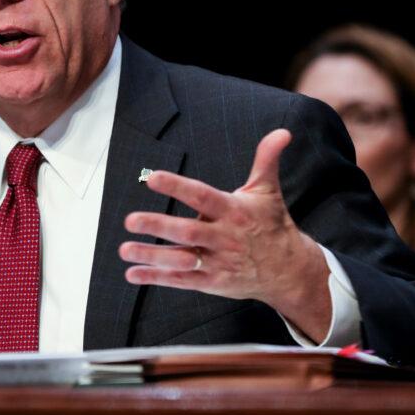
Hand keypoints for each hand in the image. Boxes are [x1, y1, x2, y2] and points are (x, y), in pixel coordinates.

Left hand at [118, 129, 331, 341]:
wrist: (289, 271)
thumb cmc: (272, 224)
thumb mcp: (268, 191)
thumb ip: (266, 160)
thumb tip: (282, 132)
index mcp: (233, 210)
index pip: (201, 196)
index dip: (177, 186)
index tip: (152, 177)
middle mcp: (224, 237)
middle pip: (187, 231)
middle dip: (158, 226)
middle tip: (130, 220)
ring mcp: (217, 262)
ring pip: (180, 259)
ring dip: (151, 255)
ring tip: (125, 249)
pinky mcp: (212, 282)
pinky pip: (181, 280)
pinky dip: (156, 277)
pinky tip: (132, 273)